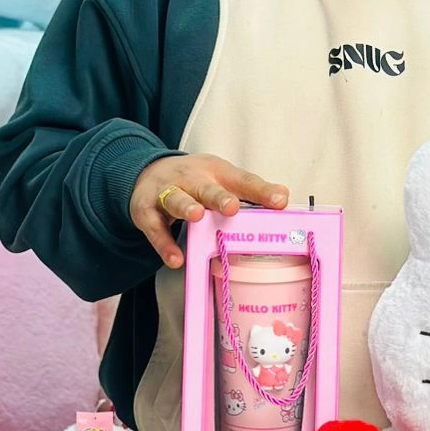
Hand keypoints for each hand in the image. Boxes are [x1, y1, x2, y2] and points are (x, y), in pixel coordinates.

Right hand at [130, 154, 288, 267]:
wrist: (147, 172)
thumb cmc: (195, 180)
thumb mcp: (223, 179)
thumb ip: (251, 191)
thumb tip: (283, 198)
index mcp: (215, 171)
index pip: (241, 180)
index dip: (261, 191)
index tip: (279, 201)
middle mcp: (190, 178)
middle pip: (205, 187)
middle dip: (218, 196)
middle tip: (232, 207)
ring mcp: (166, 192)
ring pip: (175, 199)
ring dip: (185, 206)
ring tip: (196, 216)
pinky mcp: (146, 210)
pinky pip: (155, 228)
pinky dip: (164, 244)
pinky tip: (175, 259)